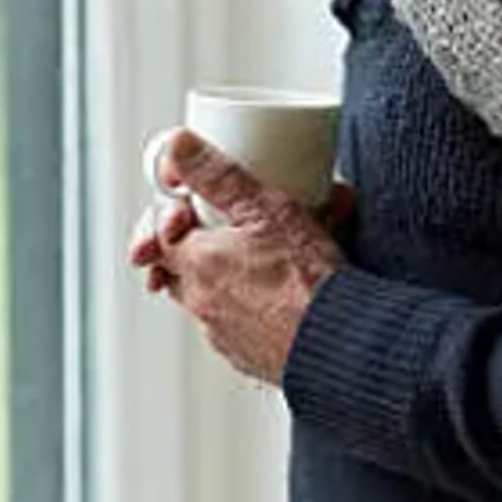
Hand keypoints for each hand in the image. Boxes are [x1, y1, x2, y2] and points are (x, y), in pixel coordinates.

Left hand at [128, 131, 350, 384]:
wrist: (342, 343)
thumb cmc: (309, 281)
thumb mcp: (265, 208)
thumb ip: (217, 174)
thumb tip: (176, 145)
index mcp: (197, 265)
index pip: (159, 234)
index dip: (173, 213)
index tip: (192, 202)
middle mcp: (202, 304)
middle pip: (178, 266)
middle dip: (196, 243)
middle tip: (224, 228)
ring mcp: (224, 335)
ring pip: (209, 296)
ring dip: (225, 274)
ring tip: (258, 256)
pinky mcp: (249, 356)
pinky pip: (237, 324)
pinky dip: (249, 305)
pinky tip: (276, 292)